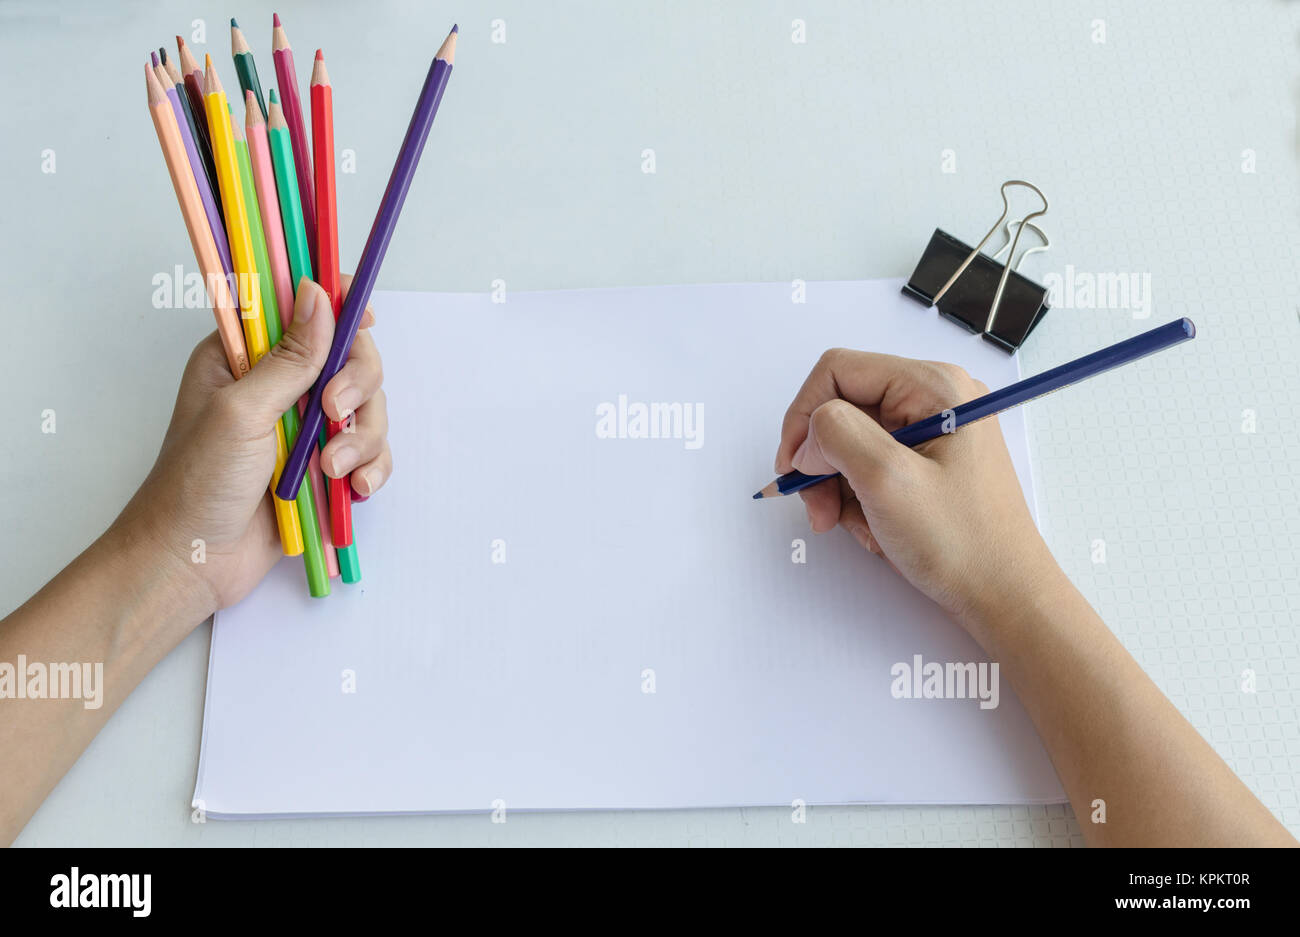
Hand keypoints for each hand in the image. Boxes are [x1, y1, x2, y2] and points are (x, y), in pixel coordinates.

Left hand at [114, 277, 389, 619]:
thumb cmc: (197, 483)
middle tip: (335, 414)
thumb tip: (319, 293)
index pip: (301, 309)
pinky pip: (370, 453)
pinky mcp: (324, 467)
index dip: (338, 306)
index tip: (363, 316)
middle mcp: (279, 385)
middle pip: (350, 358)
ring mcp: (305, 427)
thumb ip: (289, 357)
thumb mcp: (241, 411)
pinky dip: (370, 468)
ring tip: (330, 471)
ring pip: (367, 408)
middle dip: (356, 386)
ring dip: (361, 438)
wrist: (194, 561)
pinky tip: (354, 489)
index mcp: (246, 356)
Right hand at [775, 349, 1059, 630]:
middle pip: (842, 408)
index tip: (794, 467)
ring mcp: (932, 432)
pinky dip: (859, 500)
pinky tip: (875, 530)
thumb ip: (837, 435)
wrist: (1005, 597)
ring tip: (854, 525)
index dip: (804, 417)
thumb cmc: (964, 543)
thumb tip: (809, 432)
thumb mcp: (888, 481)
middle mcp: (934, 400)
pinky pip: (869, 467)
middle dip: (822, 461)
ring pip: (850, 442)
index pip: (838, 372)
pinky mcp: (927, 463)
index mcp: (934, 387)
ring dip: (837, 487)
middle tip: (820, 508)